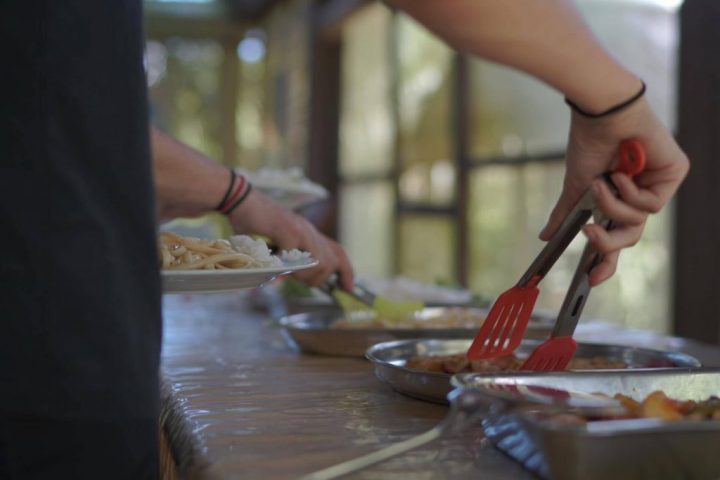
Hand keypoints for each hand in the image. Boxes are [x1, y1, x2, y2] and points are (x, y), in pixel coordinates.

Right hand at [228, 189, 353, 289]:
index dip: (347, 271)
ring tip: (286, 272)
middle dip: (319, 278)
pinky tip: (274, 265)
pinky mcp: (287, 230)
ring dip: (303, 275)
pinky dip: (285, 267)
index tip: (348, 288)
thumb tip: (286, 278)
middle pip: (331, 262)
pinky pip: (294, 257)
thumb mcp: (276, 242)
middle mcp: (308, 231)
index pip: (338, 253)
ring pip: (318, 262)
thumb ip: (286, 258)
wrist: (240, 198)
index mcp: (309, 233)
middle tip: (301, 280)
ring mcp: (300, 230)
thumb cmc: (253, 222)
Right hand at [540, 97, 688, 285]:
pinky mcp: (673, 174)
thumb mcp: (576, 187)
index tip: (591, 279)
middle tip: (590, 232)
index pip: (615, 237)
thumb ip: (565, 213)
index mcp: (617, 199)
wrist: (602, 116)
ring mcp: (657, 185)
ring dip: (613, 205)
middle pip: (629, 236)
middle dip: (608, 239)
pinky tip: (621, 173)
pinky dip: (631, 192)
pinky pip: (652, 204)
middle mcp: (639, 194)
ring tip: (601, 183)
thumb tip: (544, 237)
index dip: (605, 261)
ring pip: (638, 220)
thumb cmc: (589, 144)